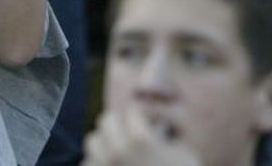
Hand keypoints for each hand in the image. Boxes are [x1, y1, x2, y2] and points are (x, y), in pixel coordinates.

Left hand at [83, 108, 200, 165]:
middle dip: (120, 125)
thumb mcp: (183, 154)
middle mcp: (117, 151)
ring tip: (119, 150)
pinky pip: (89, 162)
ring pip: (93, 140)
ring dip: (105, 143)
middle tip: (130, 134)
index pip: (132, 112)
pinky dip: (99, 163)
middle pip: (107, 121)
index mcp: (140, 141)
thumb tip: (156, 121)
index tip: (146, 126)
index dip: (141, 118)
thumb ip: (167, 132)